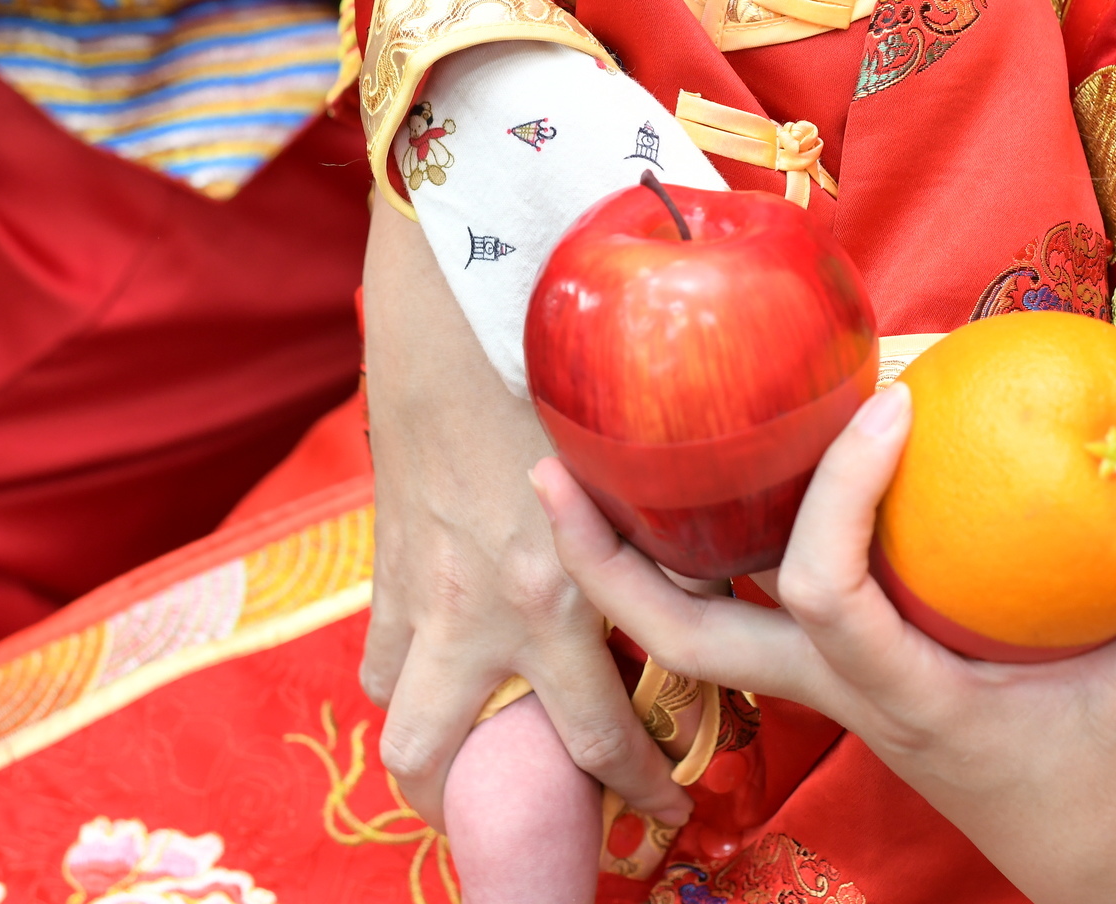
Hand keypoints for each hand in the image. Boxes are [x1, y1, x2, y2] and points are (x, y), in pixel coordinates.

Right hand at [359, 200, 690, 829]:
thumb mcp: (637, 450)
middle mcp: (474, 611)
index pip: (599, 736)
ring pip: (395, 711)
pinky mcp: (382, 551)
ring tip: (469, 757)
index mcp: (552, 593)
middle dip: (477, 814)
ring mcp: (416, 586)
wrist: (453, 294)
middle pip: (444, 762)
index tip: (669, 814)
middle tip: (528, 822)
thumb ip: (682, 518)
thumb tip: (738, 552)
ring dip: (429, 744)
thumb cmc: (554, 357)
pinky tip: (438, 659)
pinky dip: (402, 664)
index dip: (636, 793)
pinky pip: (376, 642)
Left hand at [535, 380, 1115, 903]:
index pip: (828, 597)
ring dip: (622, 565)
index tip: (882, 407)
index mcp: (906, 698)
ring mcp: (827, 695)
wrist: (1098, 865)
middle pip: (687, 644)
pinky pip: (738, 623)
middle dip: (611, 565)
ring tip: (567, 471)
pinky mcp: (837, 680)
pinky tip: (676, 496)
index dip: (838, 500)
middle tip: (555, 468)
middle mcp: (842, 697)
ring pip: (688, 640)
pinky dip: (689, 568)